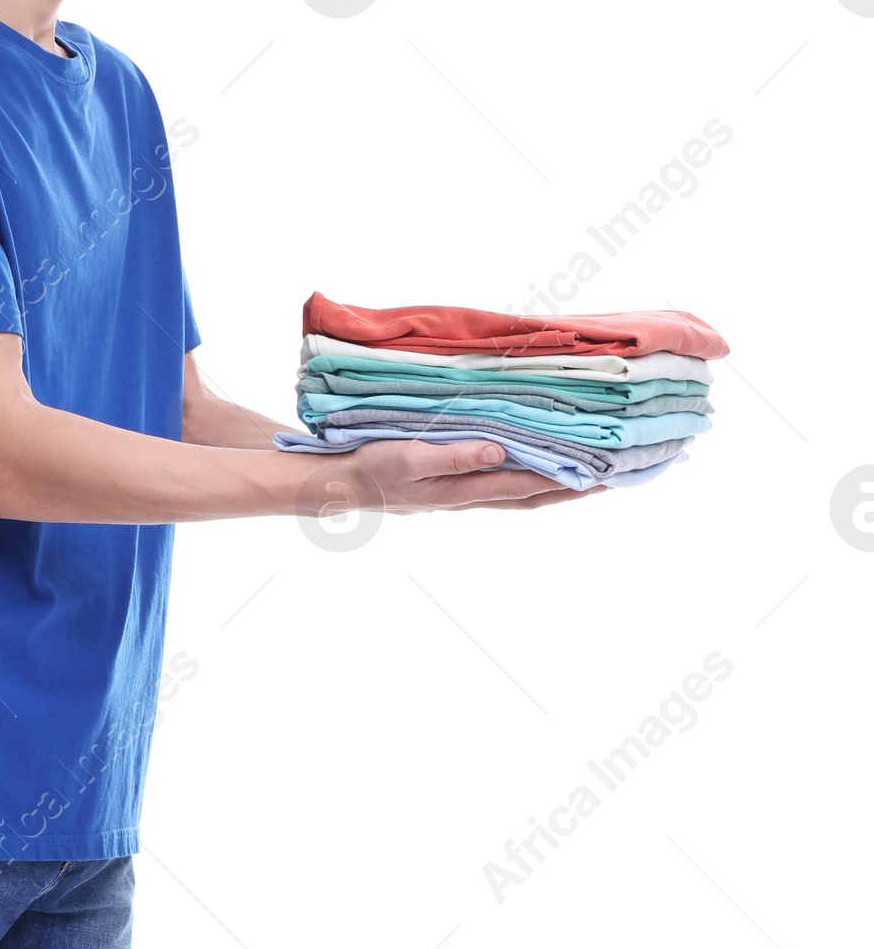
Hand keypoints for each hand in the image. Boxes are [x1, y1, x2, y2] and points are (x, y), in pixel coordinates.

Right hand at [295, 439, 601, 516]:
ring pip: (519, 493)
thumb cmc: (370, 468)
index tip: (601, 474)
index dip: (565, 481)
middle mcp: (468, 495)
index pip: (527, 486)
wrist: (337, 485)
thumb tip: (500, 451)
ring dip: (553, 487)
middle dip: (572, 489)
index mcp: (462, 490)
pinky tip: (535, 470)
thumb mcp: (409, 457)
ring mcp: (461, 493)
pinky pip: (500, 484)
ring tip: (586, 477)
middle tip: (611, 479)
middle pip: (533, 496)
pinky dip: (526, 480)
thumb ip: (455, 455)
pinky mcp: (451, 485)